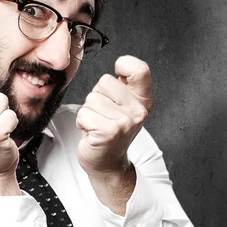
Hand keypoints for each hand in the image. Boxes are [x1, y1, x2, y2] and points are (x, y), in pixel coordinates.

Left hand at [76, 55, 153, 176]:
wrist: (108, 162)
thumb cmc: (112, 131)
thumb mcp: (126, 106)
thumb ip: (125, 85)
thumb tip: (122, 64)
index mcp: (143, 100)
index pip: (139, 69)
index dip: (124, 65)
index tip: (119, 76)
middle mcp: (137, 111)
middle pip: (104, 81)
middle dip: (97, 96)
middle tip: (104, 114)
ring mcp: (124, 122)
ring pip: (91, 99)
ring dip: (88, 112)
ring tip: (98, 124)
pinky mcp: (108, 132)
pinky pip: (84, 114)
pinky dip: (83, 123)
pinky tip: (93, 132)